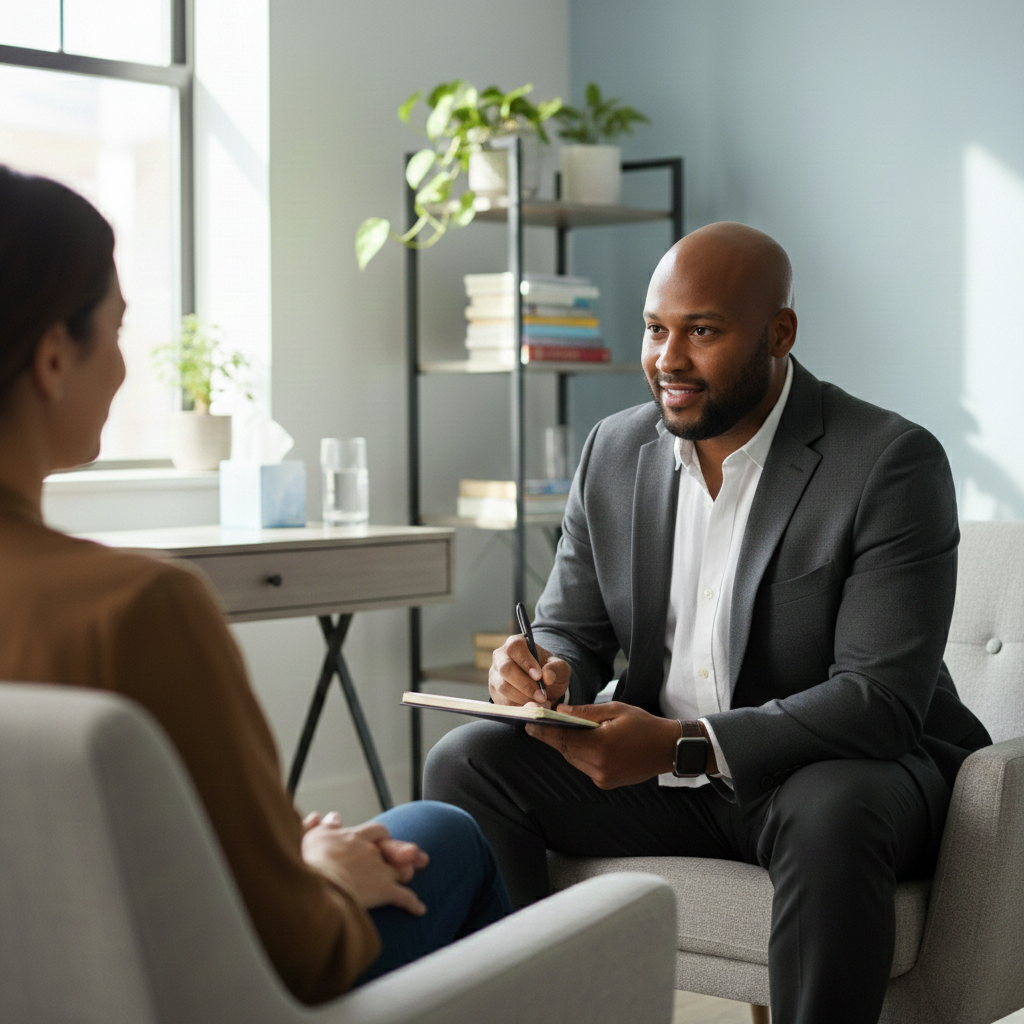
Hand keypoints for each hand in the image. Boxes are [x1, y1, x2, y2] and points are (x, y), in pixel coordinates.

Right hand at [301, 812, 426, 914]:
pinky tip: (420, 910)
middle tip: (412, 854)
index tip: (382, 840)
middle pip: (393, 848)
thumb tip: (328, 817)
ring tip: (411, 875)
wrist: (317, 884)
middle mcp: (371, 851)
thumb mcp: (312, 837)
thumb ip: (323, 827)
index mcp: (355, 837)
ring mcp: (379, 870)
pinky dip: (413, 903)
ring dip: (407, 872)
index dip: (381, 836)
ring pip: (400, 870)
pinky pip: (404, 897)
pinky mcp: (383, 891)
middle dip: (402, 851)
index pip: (375, 831)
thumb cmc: (310, 861)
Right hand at [489, 635, 569, 707]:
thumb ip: (556, 669)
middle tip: (541, 696)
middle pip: (505, 668)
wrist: (543, 688)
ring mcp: (494, 675)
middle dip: (525, 685)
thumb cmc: (550, 672)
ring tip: (539, 703)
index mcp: (516, 644)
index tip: (539, 676)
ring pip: (503, 687)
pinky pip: (502, 701)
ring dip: (523, 698)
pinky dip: (518, 707)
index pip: (515, 648)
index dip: (526, 662)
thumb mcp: (559, 668)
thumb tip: (547, 676)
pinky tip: (531, 707)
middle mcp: (500, 657)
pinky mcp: (494, 692)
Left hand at [525, 701, 681, 788]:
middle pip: (565, 750)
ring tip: (551, 731)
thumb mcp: (615, 710)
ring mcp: (602, 778)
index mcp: (602, 745)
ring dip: (563, 746)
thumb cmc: (644, 725)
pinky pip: (583, 766)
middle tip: (533, 724)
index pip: (564, 737)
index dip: (544, 730)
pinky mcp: (605, 783)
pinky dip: (577, 754)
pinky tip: (575, 742)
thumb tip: (560, 711)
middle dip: (550, 737)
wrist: (668, 749)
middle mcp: (599, 766)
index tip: (527, 722)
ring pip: (572, 759)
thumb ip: (585, 712)